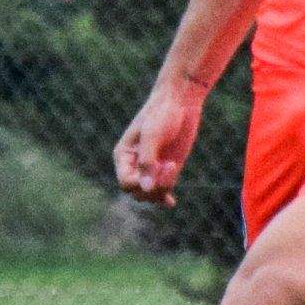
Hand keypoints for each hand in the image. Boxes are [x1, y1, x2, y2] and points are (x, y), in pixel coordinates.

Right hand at [112, 75, 208, 204]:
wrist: (180, 102)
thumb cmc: (162, 114)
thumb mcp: (152, 135)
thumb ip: (147, 161)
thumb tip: (146, 188)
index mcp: (123, 155)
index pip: (125, 182)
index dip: (138, 183)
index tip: (155, 168)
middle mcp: (135, 165)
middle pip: (138, 192)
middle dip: (152, 186)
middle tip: (167, 167)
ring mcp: (151, 168)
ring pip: (151, 193)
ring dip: (163, 186)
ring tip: (172, 166)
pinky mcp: (166, 169)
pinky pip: (163, 190)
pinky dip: (165, 197)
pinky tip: (171, 202)